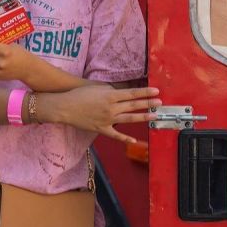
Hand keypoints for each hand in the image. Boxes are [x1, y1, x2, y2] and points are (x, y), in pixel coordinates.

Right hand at [45, 85, 160, 144]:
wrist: (65, 107)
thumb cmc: (80, 94)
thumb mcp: (97, 87)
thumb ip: (112, 90)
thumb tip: (123, 93)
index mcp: (110, 96)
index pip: (132, 94)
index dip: (145, 93)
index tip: (156, 92)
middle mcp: (111, 108)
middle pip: (133, 106)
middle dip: (148, 104)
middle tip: (160, 103)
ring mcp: (107, 119)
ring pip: (129, 119)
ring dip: (142, 117)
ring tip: (153, 116)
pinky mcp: (101, 129)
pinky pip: (116, 135)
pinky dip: (125, 138)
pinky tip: (134, 139)